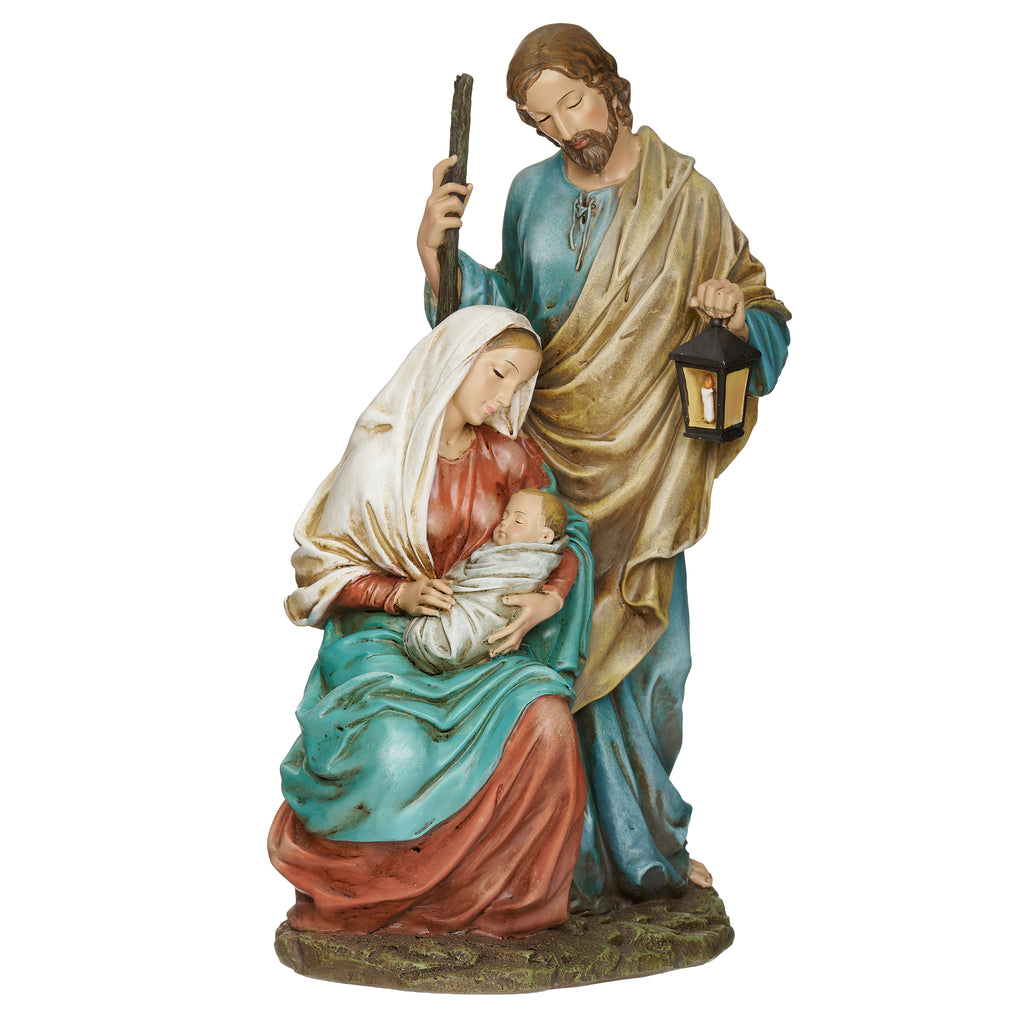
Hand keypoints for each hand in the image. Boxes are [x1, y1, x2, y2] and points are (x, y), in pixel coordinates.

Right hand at [396, 578, 453, 616]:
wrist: (400, 596)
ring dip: (439, 604)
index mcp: (423, 583)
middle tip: (452, 603)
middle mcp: (419, 589)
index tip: (451, 593)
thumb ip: (438, 582)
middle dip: (444, 598)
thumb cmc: (417, 589)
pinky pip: (422, 609)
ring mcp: (414, 599)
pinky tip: (437, 612)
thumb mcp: (426, 583)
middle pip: (432, 592)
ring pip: (428, 600)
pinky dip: (430, 611)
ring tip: (448, 607)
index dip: (444, 587)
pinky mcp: (412, 608)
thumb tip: (452, 581)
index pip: (435, 583)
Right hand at [417, 155, 472, 298]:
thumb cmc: (441, 225)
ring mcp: (433, 209)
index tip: (454, 157)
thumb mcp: (450, 210)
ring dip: (460, 212)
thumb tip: (471, 185)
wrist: (429, 243)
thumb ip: (460, 198)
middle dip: (461, 190)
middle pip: (450, 186)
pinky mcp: (437, 221)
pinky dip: (458, 225)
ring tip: (456, 218)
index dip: (445, 164)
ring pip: (456, 203)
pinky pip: (457, 220)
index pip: (437, 174)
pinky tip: (453, 228)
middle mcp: (432, 199)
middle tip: (464, 193)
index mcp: (435, 194)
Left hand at [486, 590, 563, 656]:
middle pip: (512, 641)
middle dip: (501, 647)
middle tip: (491, 652)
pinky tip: (507, 650)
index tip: (490, 639)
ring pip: (515, 643)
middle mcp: (524, 627)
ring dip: (506, 649)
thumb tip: (503, 600)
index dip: (500, 635)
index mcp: (523, 620)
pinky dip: (512, 647)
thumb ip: (515, 599)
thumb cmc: (538, 601)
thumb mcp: (527, 598)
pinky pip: (519, 641)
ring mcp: (525, 630)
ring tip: (497, 653)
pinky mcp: (526, 630)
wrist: (549, 606)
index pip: (511, 630)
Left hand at [688, 279, 748, 340]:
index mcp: (712, 284)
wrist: (729, 328)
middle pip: (711, 289)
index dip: (702, 301)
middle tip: (714, 312)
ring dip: (719, 308)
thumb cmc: (717, 317)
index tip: (706, 309)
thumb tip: (692, 301)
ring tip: (722, 313)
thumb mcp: (703, 310)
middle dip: (711, 305)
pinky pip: (730, 298)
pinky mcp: (740, 293)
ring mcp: (732, 287)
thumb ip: (696, 304)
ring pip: (721, 294)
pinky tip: (729, 312)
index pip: (702, 287)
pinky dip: (727, 309)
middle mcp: (722, 282)